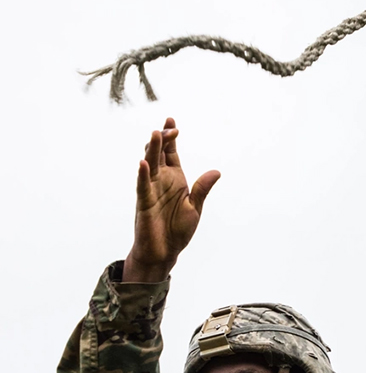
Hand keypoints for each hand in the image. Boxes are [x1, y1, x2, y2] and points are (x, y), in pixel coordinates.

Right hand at [123, 118, 219, 282]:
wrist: (164, 252)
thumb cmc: (177, 230)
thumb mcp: (195, 207)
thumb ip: (202, 189)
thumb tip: (216, 171)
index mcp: (175, 179)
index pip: (171, 152)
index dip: (171, 137)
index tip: (172, 120)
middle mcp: (161, 180)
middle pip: (159, 153)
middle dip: (163, 139)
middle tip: (170, 127)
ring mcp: (151, 190)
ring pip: (149, 165)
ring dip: (152, 150)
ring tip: (156, 134)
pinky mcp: (143, 202)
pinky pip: (142, 185)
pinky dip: (142, 174)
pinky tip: (144, 163)